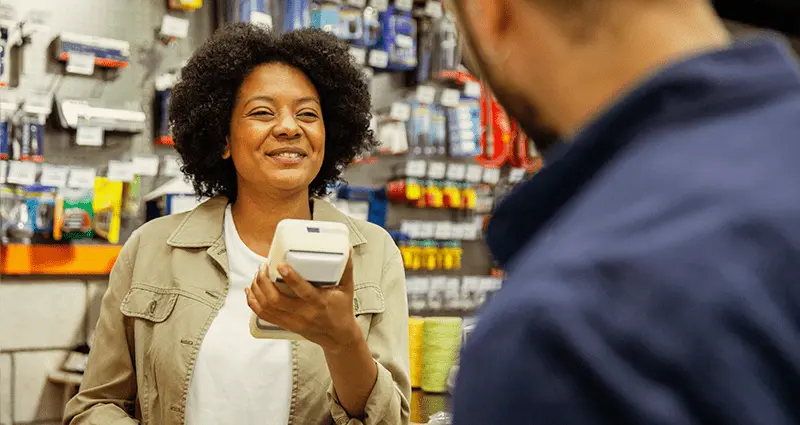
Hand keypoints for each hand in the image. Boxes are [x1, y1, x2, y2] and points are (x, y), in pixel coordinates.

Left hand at [245, 254, 363, 352]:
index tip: (280, 265)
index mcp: (319, 302)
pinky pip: (264, 315)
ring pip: (267, 307)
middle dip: (264, 281)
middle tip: (263, 266)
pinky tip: (250, 291)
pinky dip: (253, 303)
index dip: (290, 278)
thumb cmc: (342, 310)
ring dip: (257, 289)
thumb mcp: (347, 289)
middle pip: (276, 299)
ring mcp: (293, 321)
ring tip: (257, 274)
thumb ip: (346, 268)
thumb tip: (346, 248)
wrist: (338, 336)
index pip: (302, 291)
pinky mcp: (286, 325)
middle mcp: (303, 313)